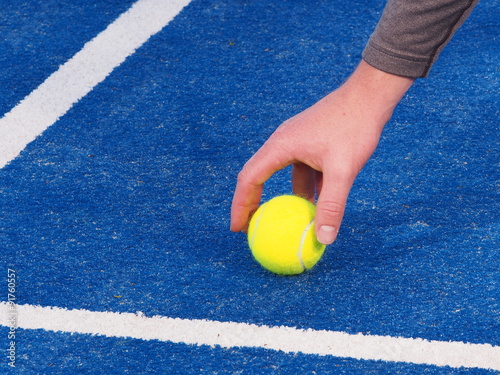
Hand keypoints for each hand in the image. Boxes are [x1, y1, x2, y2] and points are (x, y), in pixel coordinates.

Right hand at [231, 61, 413, 244]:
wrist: (370, 95)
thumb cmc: (354, 127)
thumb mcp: (343, 170)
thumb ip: (332, 205)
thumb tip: (324, 239)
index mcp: (280, 146)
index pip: (249, 180)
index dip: (240, 206)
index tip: (237, 228)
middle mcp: (283, 142)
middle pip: (258, 176)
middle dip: (253, 203)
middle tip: (252, 228)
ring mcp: (297, 140)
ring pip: (282, 173)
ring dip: (284, 196)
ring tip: (287, 220)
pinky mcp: (311, 141)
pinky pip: (301, 168)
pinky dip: (304, 186)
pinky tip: (318, 200)